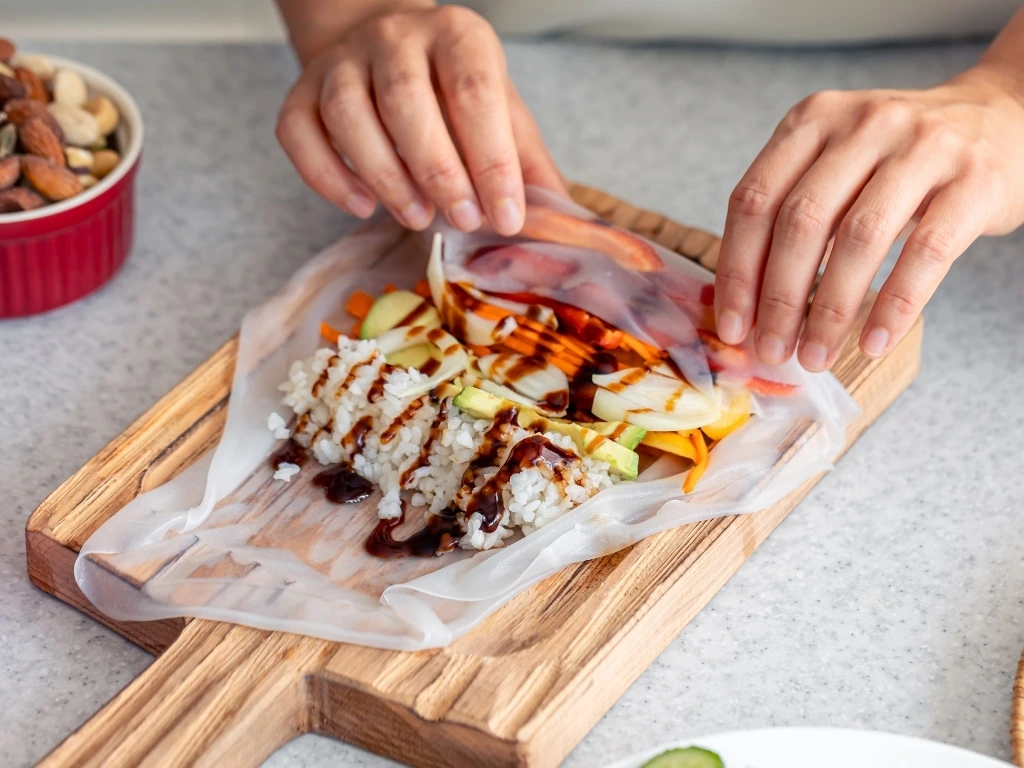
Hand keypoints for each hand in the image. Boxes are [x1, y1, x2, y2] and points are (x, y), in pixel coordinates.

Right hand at [275, 4, 563, 234]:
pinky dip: (328, 177)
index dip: (492, 161)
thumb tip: (561, 223)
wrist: (385, 51)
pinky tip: (362, 206)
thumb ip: (527, 163)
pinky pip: (299, 133)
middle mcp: (395, 36)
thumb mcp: (502, 114)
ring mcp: (342, 61)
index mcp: (457, 35)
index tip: (506, 217)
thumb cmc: (452, 93)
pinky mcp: (301, 91)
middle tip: (464, 221)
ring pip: (349, 115)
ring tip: (418, 217)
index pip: (475, 93)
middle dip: (439, 172)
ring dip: (386, 176)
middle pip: (407, 101)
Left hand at [714, 65, 1023, 369]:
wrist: (1005, 117)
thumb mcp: (837, 162)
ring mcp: (923, 147)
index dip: (738, 270)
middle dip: (779, 299)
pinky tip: (874, 342)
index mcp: (813, 120)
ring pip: (859, 238)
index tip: (731, 327)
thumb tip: (747, 305)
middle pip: (802, 221)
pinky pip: (926, 253)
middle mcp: (864, 124)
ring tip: (816, 356)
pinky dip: (895, 306)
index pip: (755, 200)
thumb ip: (791, 212)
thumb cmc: (900, 158)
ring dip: (831, 311)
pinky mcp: (975, 180)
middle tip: (772, 351)